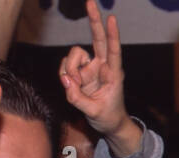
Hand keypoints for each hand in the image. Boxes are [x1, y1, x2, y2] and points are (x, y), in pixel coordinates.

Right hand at [60, 0, 128, 138]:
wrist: (109, 124)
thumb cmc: (108, 117)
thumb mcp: (94, 113)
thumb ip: (78, 98)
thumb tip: (65, 81)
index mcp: (114, 74)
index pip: (113, 51)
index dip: (112, 35)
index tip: (112, 18)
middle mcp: (102, 66)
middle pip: (97, 38)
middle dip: (94, 20)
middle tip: (90, 1)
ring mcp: (90, 68)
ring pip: (74, 55)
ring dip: (69, 69)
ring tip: (73, 86)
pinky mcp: (80, 72)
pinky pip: (66, 66)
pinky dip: (65, 75)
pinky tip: (70, 85)